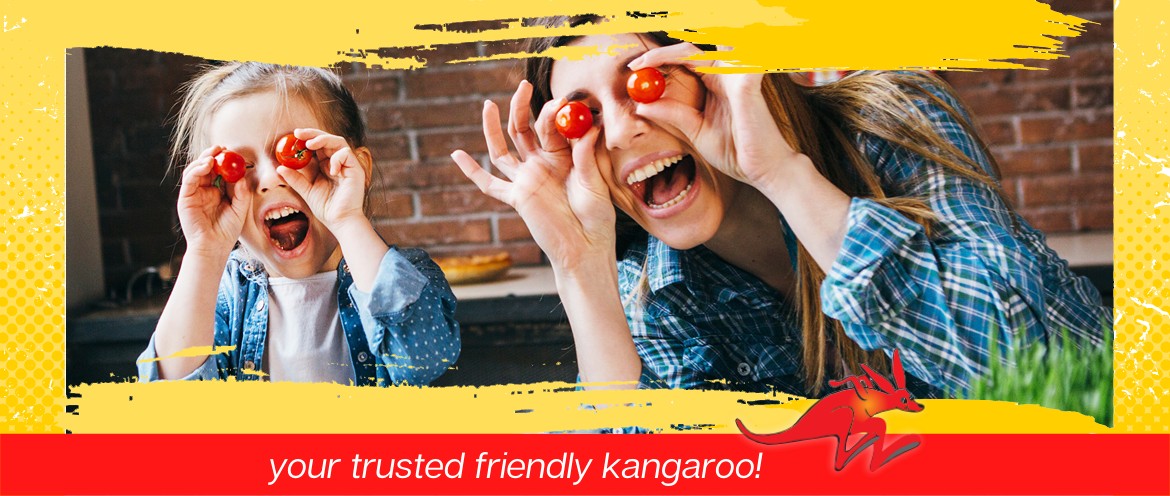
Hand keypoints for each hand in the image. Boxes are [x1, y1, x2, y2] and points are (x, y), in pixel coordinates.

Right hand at [176, 145, 251, 257]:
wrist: (214, 247)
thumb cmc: (227, 231)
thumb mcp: (240, 209)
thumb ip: (241, 193)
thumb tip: (241, 176)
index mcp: (217, 191)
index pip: (219, 171)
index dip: (224, 160)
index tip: (232, 152)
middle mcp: (204, 190)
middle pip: (205, 167)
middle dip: (212, 155)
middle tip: (221, 148)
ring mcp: (194, 193)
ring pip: (195, 170)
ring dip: (203, 160)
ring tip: (214, 155)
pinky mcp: (185, 198)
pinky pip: (189, 180)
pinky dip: (196, 170)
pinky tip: (206, 165)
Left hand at [276, 128, 368, 229]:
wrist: (340, 221)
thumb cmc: (326, 208)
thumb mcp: (306, 191)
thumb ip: (295, 179)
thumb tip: (279, 168)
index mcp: (326, 165)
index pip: (317, 146)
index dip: (305, 139)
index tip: (292, 137)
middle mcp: (337, 162)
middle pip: (327, 139)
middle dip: (312, 134)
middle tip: (298, 133)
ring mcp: (347, 165)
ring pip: (338, 141)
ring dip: (323, 139)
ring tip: (309, 144)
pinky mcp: (355, 169)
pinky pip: (346, 153)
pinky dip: (336, 157)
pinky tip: (330, 170)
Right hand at [452, 81, 616, 272]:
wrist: (586, 247)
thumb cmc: (597, 217)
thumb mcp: (595, 182)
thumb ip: (586, 156)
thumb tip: (587, 126)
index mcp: (563, 156)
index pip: (551, 127)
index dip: (553, 113)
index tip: (563, 102)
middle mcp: (541, 165)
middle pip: (523, 130)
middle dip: (521, 107)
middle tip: (523, 85)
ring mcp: (526, 180)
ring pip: (503, 149)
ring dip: (493, 128)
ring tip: (487, 104)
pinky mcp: (516, 198)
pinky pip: (490, 184)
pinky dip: (472, 171)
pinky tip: (456, 155)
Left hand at [628, 43, 803, 191]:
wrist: (762, 171)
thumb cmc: (735, 152)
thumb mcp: (696, 131)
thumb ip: (673, 115)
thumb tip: (642, 105)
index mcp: (714, 83)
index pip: (683, 61)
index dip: (658, 60)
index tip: (633, 69)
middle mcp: (726, 75)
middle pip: (689, 50)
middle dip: (660, 54)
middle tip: (636, 65)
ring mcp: (738, 77)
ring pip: (708, 48)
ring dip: (679, 51)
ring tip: (650, 62)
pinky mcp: (748, 85)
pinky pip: (734, 63)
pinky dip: (716, 60)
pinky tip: (687, 63)